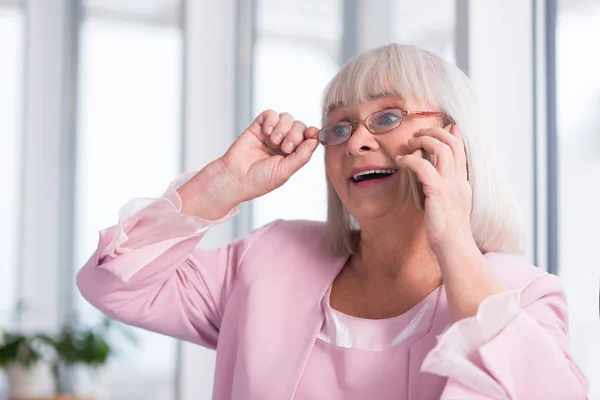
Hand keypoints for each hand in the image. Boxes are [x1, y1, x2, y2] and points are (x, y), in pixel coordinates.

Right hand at [221, 110, 319, 201]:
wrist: (235, 178)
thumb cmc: (259, 180)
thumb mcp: (285, 171)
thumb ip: (302, 156)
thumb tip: (315, 140)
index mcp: (293, 155)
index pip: (308, 138)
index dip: (311, 133)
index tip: (312, 134)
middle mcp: (283, 143)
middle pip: (299, 126)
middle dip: (295, 135)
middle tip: (285, 148)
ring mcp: (271, 134)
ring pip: (287, 118)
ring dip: (283, 128)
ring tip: (274, 141)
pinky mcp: (258, 127)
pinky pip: (270, 114)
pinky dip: (271, 120)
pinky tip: (266, 132)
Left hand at [395, 125, 472, 249]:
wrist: (455, 247)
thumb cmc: (449, 231)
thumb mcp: (451, 206)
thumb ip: (447, 190)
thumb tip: (440, 181)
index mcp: (462, 183)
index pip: (461, 150)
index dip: (453, 135)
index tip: (445, 127)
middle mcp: (458, 180)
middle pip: (452, 143)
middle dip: (435, 132)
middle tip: (418, 133)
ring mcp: (450, 184)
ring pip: (441, 149)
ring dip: (423, 141)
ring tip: (410, 143)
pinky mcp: (438, 192)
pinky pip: (423, 167)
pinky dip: (410, 159)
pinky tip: (400, 161)